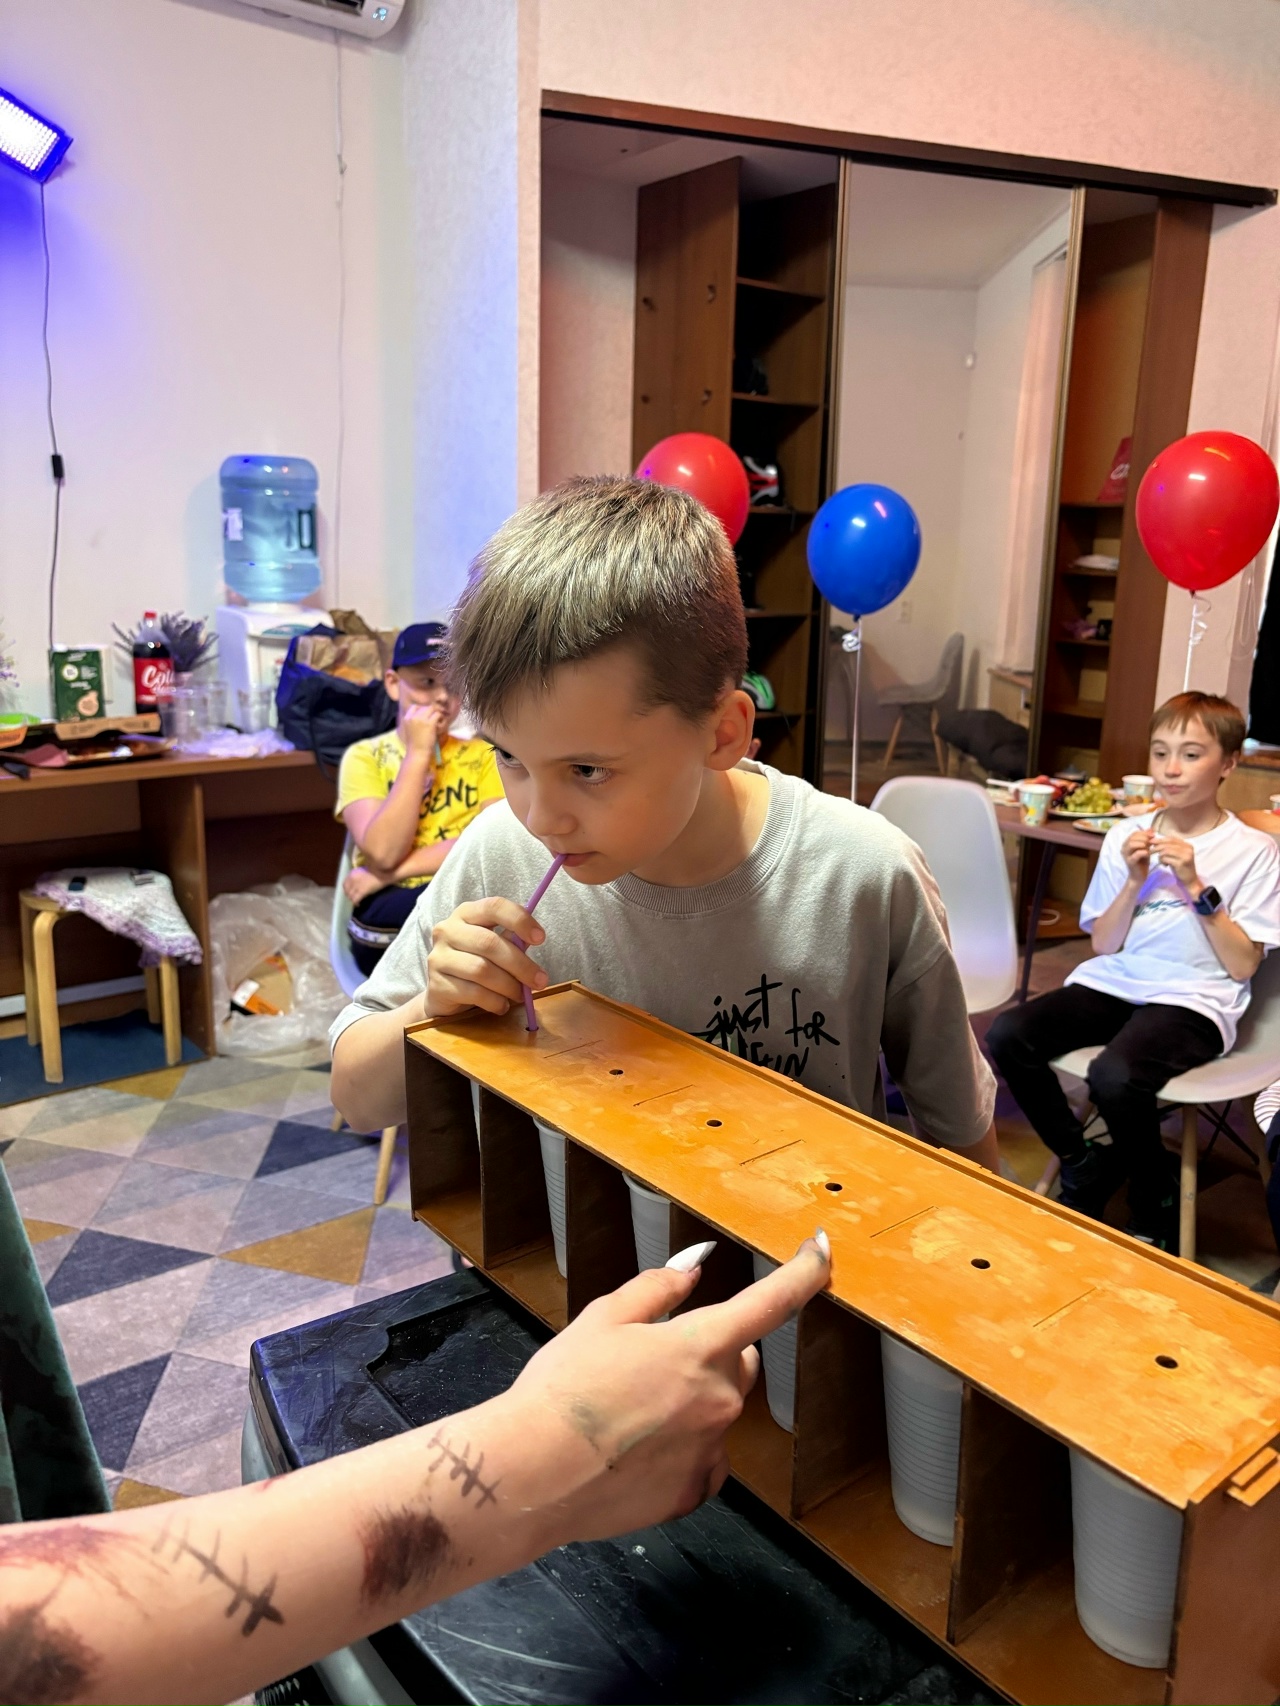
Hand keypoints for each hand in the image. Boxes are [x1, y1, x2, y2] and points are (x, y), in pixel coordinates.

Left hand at [344, 865, 386, 903]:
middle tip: (354, 898)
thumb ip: (358, 876)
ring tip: (357, 902)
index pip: (345, 884)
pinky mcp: (362, 891)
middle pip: (347, 891)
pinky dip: (356, 903)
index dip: (347, 890)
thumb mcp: (364, 870)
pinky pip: (355, 899)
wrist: (383, 873)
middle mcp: (352, 879)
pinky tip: (359, 904)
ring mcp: (357, 885)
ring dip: (353, 900)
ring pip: (350, 896)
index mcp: (353, 873)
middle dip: (350, 896)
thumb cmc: (377, 871)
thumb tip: (356, 883)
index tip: (350, 892)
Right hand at [401, 701, 447, 758]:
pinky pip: (438, 714)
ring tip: (438, 722)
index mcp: (406, 718)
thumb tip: (424, 715)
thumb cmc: (414, 744)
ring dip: (437, 714)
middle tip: (435, 719)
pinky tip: (440, 725)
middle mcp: (413, 716)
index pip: (415, 706)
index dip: (422, 710)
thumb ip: (414, 721)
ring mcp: (421, 719)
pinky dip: (441, 719)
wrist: (417, 753)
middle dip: (431, 712)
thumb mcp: (410, 729)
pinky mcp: (430, 723)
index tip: (426, 716)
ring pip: (432, 709)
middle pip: (425, 707)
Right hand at [427, 896, 547, 1016]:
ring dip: (509, 986)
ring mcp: (438, 958)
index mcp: (465, 913)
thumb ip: (512, 939)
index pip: (493, 906)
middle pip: (489, 943)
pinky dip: (495, 1001)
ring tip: (520, 995)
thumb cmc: (475, 962)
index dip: (519, 920)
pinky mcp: (436, 985)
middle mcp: (447, 931)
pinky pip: (473, 993)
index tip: (541, 938)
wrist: (443, 993)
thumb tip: (534, 938)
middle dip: (521, 964)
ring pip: (481, 970)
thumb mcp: (494, 946)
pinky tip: (502, 1005)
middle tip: (540, 981)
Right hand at [504, 1235, 830, 1545]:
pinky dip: (678, 1452)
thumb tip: (696, 1266)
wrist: (533, 1472)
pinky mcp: (694, 1491)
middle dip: (712, 1353)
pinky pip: (701, 1461)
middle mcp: (720, 1399)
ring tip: (627, 1412)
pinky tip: (633, 1452)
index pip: (774, 1300)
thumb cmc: (564, 1389)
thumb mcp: (604, 1317)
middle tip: (652, 1360)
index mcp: (702, 1345)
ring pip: (717, 1413)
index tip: (823, 1250)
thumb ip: (659, 1287)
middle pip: (740, 1362)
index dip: (806, 1270)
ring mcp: (712, 1450)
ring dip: (689, 1405)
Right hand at [1122, 828, 1154, 878]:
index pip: (1134, 833)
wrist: (1139, 875)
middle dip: (1144, 838)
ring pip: (1132, 844)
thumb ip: (1147, 838)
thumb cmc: (1142, 861)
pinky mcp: (1129, 862)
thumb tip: (1151, 828)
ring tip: (1149, 847)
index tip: (1153, 835)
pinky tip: (1149, 854)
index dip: (1144, 833)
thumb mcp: (1146, 848)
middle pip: (1132, 837)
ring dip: (1143, 844)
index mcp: (1127, 843)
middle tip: (1152, 841)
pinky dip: (1144, 852)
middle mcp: (1124, 848)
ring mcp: (1125, 855)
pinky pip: (1136, 854)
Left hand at [1152, 834, 1197, 889]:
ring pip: (1165, 851)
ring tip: (1161, 861)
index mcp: (1187, 845)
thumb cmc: (1181, 866)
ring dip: (1160, 856)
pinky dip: (1162, 861)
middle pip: (1167, 844)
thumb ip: (1169, 847)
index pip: (1171, 839)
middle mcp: (1188, 849)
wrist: (1190, 879)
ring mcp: (1185, 856)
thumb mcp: (1176, 855)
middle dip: (1156, 847)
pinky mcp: (1181, 863)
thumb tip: (1154, 840)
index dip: (1160, 839)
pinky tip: (1165, 865)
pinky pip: (1166, 859)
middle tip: (1150, 851)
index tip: (1151, 842)